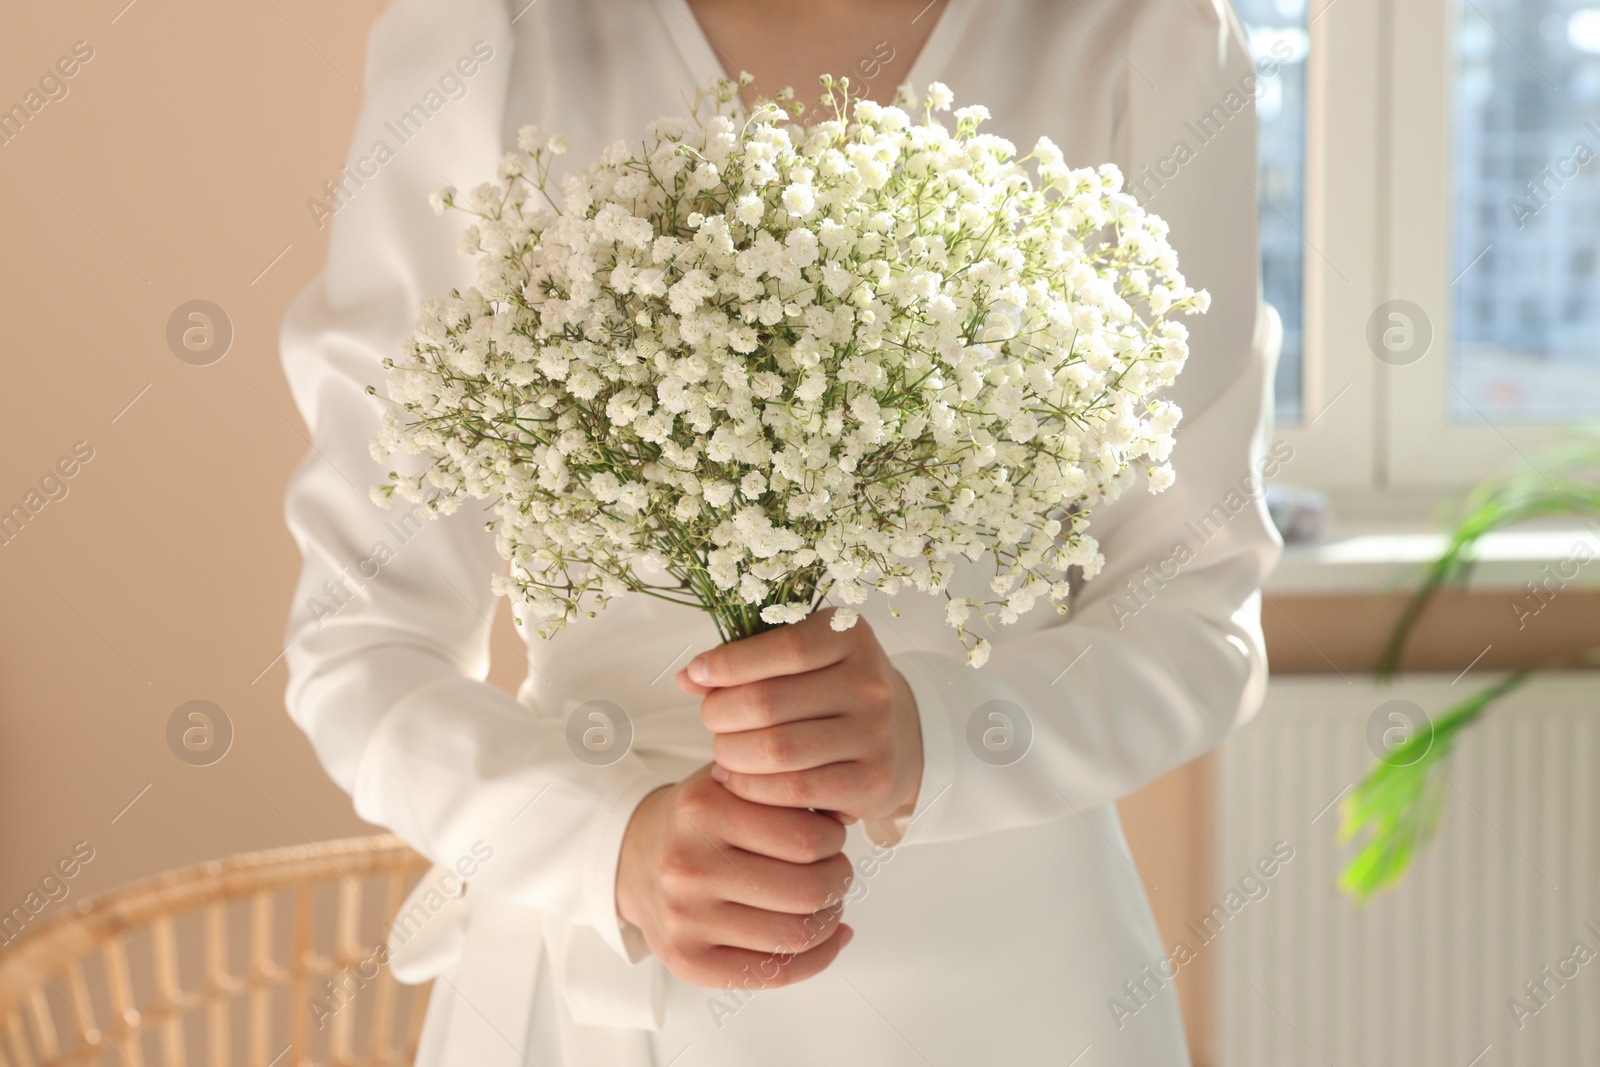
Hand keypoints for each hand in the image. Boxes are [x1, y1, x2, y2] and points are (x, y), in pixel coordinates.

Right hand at [615, 764, 855, 988]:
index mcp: (703, 810)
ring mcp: (685, 919)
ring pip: (796, 934)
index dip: (834, 839)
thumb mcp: (731, 779)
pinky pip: (774, 974)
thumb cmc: (696, 819)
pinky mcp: (687, 962)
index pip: (808, 837)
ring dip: (830, 919)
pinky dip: (817, 959)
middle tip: (835, 870)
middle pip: (808, 890)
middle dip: (839, 880)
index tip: (830, 836)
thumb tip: (847, 814)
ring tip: (827, 902)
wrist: (630, 857)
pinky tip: (826, 939)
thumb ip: (783, 785)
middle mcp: (689, 866)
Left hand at [675, 608, 922, 826]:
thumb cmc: (828, 689)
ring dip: (731, 754)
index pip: (784, 648)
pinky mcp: (873, 781)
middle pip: (769, 702)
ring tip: (722, 752)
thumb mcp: (796, 660)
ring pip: (778, 750)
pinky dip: (753, 788)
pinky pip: (795, 790)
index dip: (729, 664)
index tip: (698, 673)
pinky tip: (739, 780)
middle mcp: (871, 683)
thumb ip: (744, 661)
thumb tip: (688, 677)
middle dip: (720, 714)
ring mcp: (877, 734)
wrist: (895, 736)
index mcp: (851, 636)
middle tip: (711, 721)